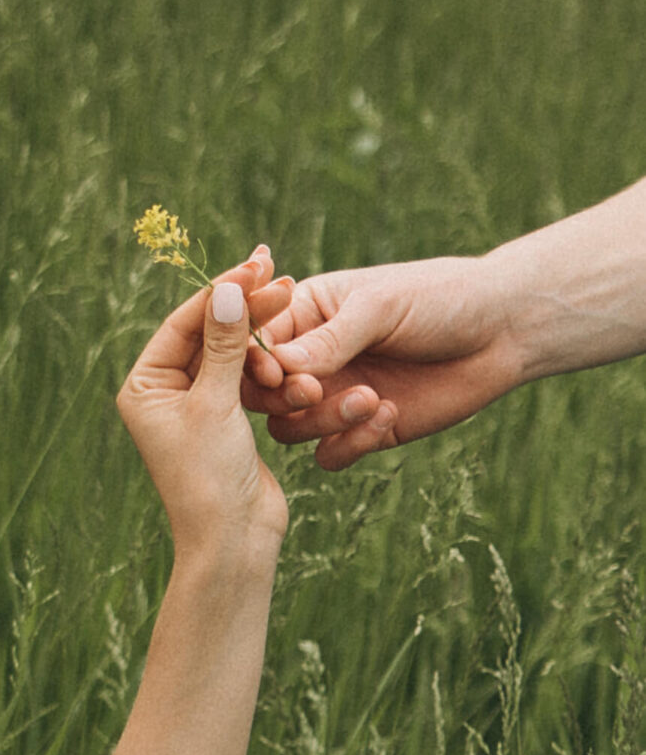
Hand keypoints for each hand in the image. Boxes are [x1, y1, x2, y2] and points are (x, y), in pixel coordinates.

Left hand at [117, 247, 291, 558]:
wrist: (233, 540)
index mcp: (145, 385)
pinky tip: (290, 340)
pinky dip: (267, 360)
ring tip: (292, 303)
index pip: (185, 322)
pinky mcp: (226, 419)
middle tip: (280, 274)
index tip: (258, 266)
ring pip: (231, 352)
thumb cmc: (210, 478)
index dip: (222, 291)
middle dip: (244, 305)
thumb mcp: (215, 405)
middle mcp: (165, 391)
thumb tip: (225, 289)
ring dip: (261, 333)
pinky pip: (247, 376)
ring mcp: (196, 404)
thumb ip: (224, 346)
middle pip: (207, 332)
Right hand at [242, 258, 521, 469]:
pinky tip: (390, 414)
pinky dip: (350, 444)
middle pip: (261, 395)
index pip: (254, 345)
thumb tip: (276, 369)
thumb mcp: (380, 308)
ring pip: (290, 429)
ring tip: (370, 398)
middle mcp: (313, 360)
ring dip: (321, 421)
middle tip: (315, 391)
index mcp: (305, 315)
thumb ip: (330, 339)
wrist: (501, 329)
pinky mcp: (365, 430)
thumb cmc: (438, 299)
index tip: (276, 374)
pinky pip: (329, 455)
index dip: (254, 365)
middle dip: (282, 398)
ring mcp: (336, 397)